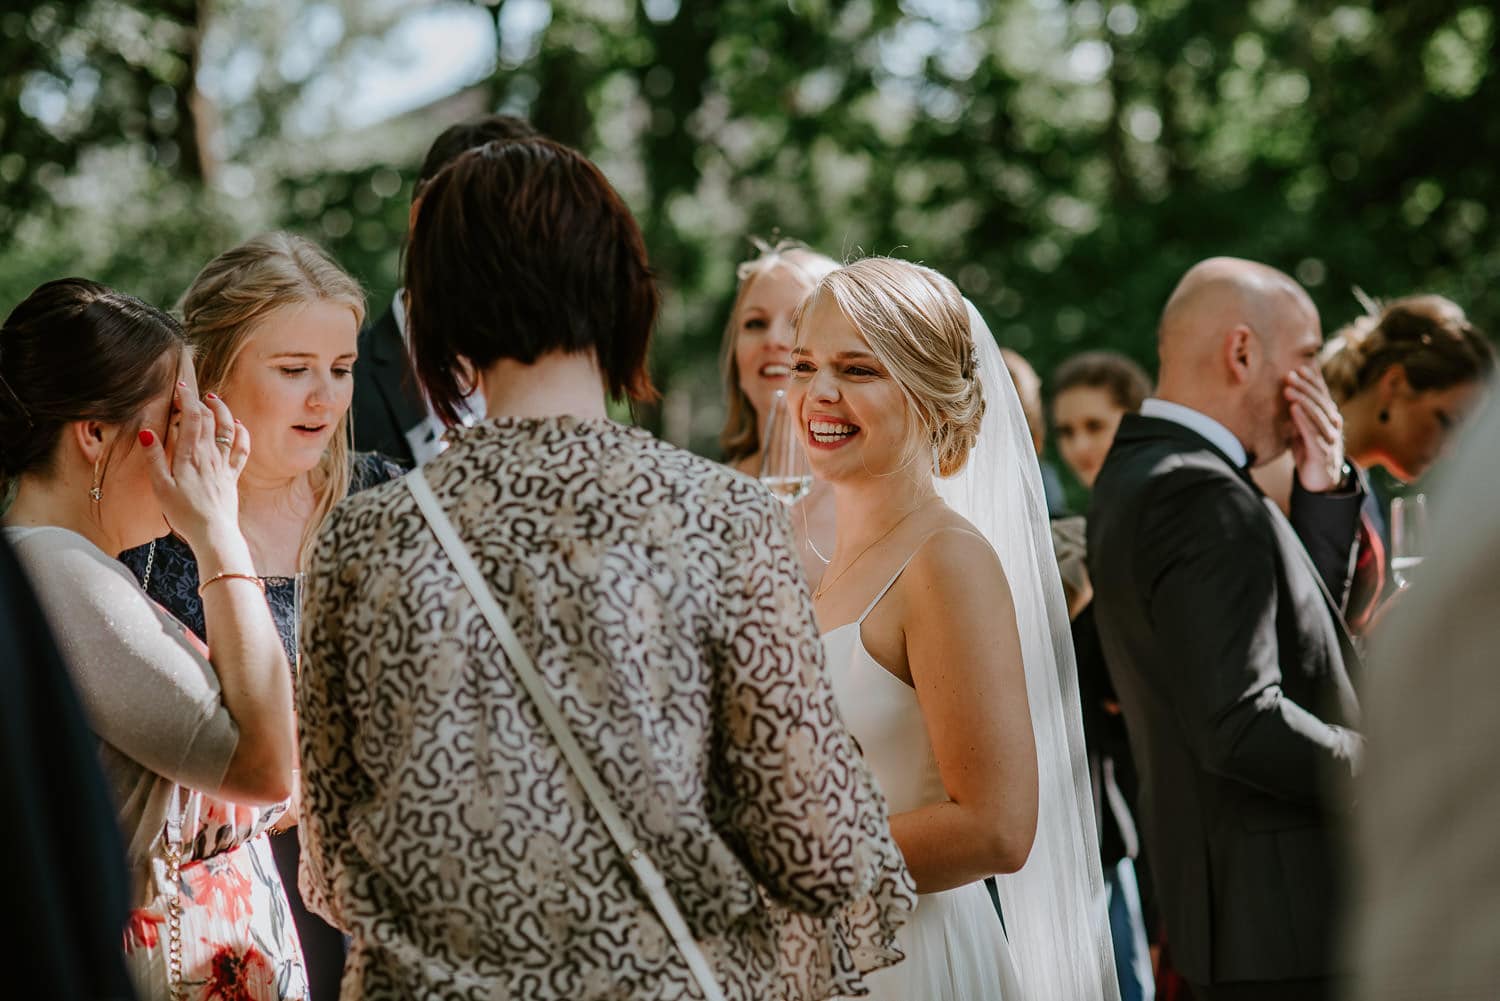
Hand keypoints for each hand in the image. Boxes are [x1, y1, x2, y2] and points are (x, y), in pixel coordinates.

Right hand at [139, 377, 250, 552]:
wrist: (214, 533)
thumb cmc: (184, 513)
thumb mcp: (161, 487)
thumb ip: (154, 459)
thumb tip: (146, 432)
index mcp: (190, 456)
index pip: (191, 419)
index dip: (187, 399)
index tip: (180, 387)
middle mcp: (210, 456)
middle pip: (209, 420)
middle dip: (199, 401)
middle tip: (189, 392)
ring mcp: (224, 465)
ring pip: (228, 430)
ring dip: (222, 411)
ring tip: (214, 399)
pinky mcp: (233, 475)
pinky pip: (241, 450)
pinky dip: (242, 434)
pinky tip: (238, 425)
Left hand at [1285, 365, 1345, 492]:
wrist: (1319, 481)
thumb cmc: (1309, 450)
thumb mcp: (1304, 428)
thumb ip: (1300, 411)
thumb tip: (1290, 390)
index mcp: (1329, 416)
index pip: (1322, 394)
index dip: (1313, 381)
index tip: (1300, 368)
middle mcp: (1333, 424)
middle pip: (1320, 401)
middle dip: (1305, 387)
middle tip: (1290, 375)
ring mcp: (1330, 438)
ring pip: (1318, 415)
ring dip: (1304, 400)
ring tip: (1289, 389)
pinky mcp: (1322, 452)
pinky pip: (1312, 433)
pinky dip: (1303, 419)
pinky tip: (1293, 409)